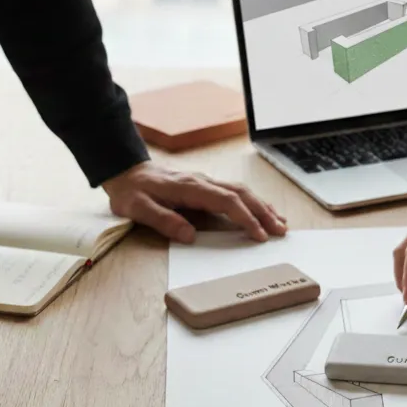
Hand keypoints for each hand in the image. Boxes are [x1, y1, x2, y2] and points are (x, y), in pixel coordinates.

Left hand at [103, 161, 285, 243]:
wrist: (125, 170)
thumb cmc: (132, 191)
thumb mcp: (138, 208)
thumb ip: (164, 220)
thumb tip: (189, 236)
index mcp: (190, 187)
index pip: (226, 201)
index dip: (245, 217)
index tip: (259, 234)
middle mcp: (202, 182)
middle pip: (241, 194)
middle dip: (263, 213)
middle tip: (281, 231)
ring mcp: (205, 182)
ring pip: (241, 191)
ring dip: (262, 207)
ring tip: (280, 222)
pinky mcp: (205, 186)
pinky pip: (234, 192)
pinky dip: (252, 202)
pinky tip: (262, 211)